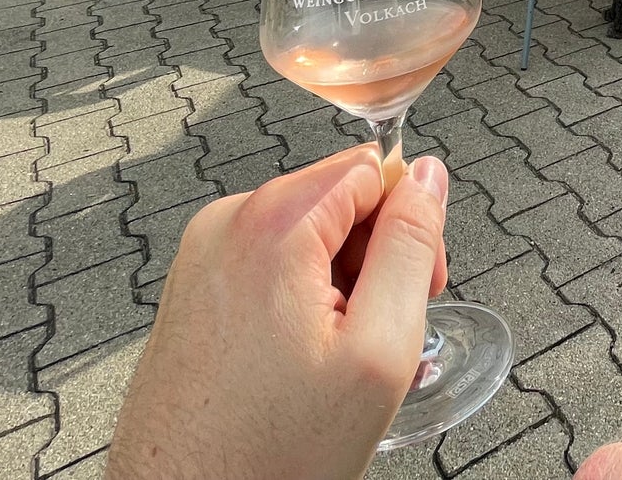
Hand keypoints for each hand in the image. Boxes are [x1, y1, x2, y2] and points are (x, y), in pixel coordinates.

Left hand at [106, 146, 449, 479]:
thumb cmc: (269, 452)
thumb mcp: (379, 348)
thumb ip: (411, 246)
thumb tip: (428, 178)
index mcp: (271, 222)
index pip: (373, 170)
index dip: (408, 227)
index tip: (413, 288)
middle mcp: (226, 225)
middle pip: (338, 202)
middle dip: (372, 262)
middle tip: (377, 340)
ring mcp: (202, 257)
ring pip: (306, 239)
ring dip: (337, 291)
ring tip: (332, 364)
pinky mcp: (193, 290)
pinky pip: (269, 269)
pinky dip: (298, 306)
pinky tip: (299, 366)